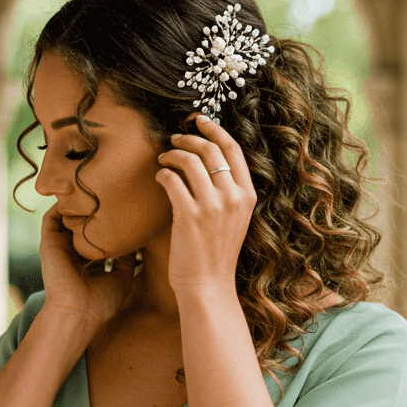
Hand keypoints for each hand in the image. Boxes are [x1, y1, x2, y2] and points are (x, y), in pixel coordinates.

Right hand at [38, 201, 141, 330]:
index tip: (124, 209)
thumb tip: (136, 241)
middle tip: (108, 190)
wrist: (79, 312)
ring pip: (65, 220)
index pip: (96, 238)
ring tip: (90, 185)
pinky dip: (59, 205)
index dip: (108, 225)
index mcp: (88, 264)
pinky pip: (50, 219)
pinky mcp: (49, 244)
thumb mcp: (122, 277)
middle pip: (81, 227)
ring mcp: (60, 248)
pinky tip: (74, 192)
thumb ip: (127, 259)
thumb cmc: (101, 302)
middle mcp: (72, 254)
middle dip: (92, 210)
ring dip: (74, 204)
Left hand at [155, 113, 256, 297]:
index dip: (215, 130)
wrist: (208, 286)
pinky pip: (172, 180)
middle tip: (174, 139)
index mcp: (247, 196)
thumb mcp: (234, 218)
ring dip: (172, 154)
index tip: (199, 120)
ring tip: (163, 159)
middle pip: (210, 150)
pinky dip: (163, 173)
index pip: (233, 150)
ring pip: (190, 161)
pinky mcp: (189, 216)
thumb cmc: (215, 253)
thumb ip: (227, 191)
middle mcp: (233, 198)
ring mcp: (212, 207)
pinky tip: (159, 177)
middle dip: (189, 138)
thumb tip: (205, 159)